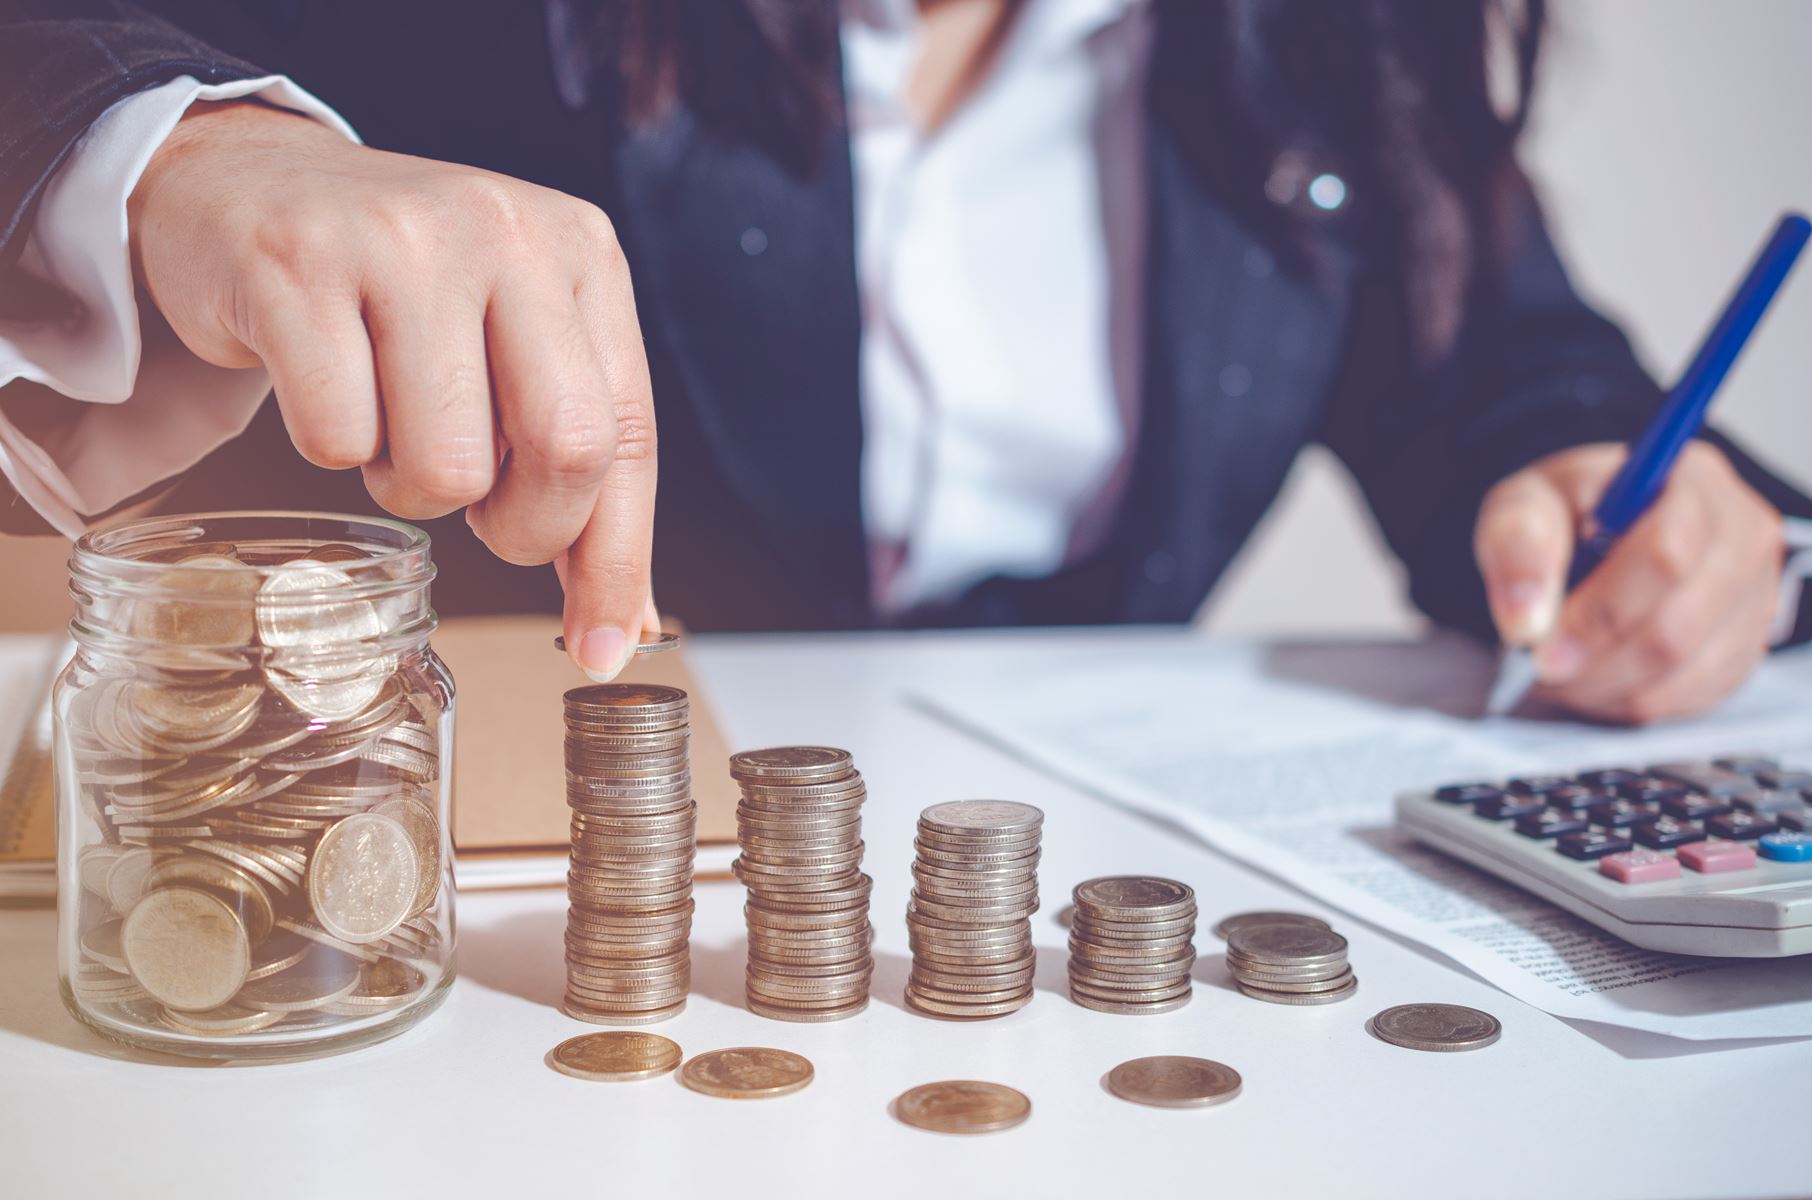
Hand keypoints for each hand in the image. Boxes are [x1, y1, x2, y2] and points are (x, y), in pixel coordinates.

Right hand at [129, 101, 657, 679]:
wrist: (247, 185)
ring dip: (413, 486)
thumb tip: (620, 625)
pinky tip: (326, 386)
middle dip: (525, 528)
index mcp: (581, 253)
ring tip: (390, 421)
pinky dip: (332, 447)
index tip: (603, 647)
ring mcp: (402, 241)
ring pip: (448, 465)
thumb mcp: (513, 347)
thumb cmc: (398, 292)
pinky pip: (338, 438)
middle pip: (568, 450)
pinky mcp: (297, 266)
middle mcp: (507, 231)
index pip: (630, 436)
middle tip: (480, 513)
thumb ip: (575, 468)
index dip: (618, 558)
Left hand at [1473, 442, 1782, 722]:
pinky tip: (1593, 677)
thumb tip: (1527, 620)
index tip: (1542, 644)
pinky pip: (1688, 697)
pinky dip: (1628, 699)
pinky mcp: (1744, 649)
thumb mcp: (1522, 505)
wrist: (1588, 540)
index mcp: (1692, 480)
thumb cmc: (1562, 516)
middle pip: (1679, 624)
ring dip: (1606, 685)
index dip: (1601, 610)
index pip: (1666, 554)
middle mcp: (1742, 536)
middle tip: (1540, 668)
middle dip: (1596, 658)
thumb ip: (1518, 546)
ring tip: (1557, 670)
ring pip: (1682, 671)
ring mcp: (1754, 597)